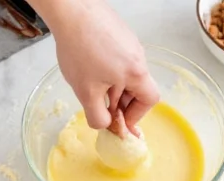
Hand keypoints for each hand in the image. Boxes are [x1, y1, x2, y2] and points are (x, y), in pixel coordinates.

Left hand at [46, 0, 159, 132]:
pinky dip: (107, 72)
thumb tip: (104, 125)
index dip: (135, 116)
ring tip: (89, 87)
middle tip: (99, 108)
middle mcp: (138, 57)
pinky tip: (87, 70)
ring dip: (111, 88)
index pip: (150, 100)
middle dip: (120, 103)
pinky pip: (118, 61)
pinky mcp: (118, 34)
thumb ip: (97, 115)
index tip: (117, 122)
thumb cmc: (80, 51)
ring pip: (125, 75)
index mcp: (136, 72)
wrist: (73, 12)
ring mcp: (129, 43)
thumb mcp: (86, 92)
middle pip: (137, 88)